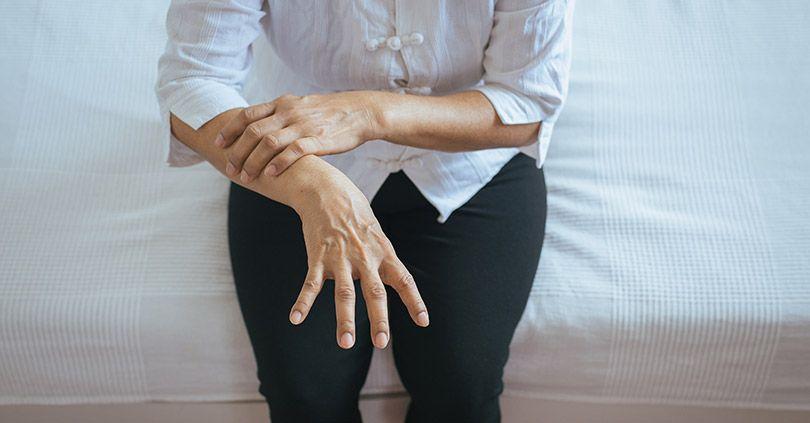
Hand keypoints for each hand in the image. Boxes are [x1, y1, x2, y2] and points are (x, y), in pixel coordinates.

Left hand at [216, 91, 382, 181]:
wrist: (360, 112)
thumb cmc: (329, 112)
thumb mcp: (301, 105)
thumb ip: (280, 113)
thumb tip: (259, 124)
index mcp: (283, 103)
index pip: (248, 114)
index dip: (230, 129)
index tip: (218, 143)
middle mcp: (289, 112)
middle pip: (253, 131)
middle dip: (237, 151)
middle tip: (229, 167)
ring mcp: (303, 125)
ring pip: (269, 143)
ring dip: (253, 161)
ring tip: (246, 176)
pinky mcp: (318, 139)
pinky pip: (293, 152)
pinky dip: (278, 163)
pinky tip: (269, 174)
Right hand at [290, 176, 429, 349]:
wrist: (327, 191)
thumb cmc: (356, 216)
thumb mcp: (377, 235)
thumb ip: (382, 262)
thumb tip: (390, 286)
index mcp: (384, 252)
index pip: (404, 280)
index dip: (414, 301)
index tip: (423, 322)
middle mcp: (365, 257)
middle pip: (374, 292)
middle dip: (378, 319)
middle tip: (382, 342)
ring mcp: (340, 258)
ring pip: (344, 293)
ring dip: (345, 320)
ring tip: (345, 343)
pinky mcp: (318, 256)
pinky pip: (310, 284)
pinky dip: (303, 303)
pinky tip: (296, 319)